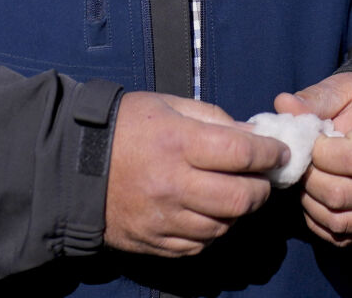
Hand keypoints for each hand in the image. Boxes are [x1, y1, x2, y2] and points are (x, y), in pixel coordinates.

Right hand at [104, 91, 287, 256]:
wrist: (71, 166)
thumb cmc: (124, 127)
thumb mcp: (169, 105)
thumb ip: (214, 119)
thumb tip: (254, 135)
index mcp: (177, 143)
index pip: (240, 153)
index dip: (269, 152)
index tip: (280, 151)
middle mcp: (172, 184)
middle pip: (239, 198)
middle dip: (261, 187)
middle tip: (262, 177)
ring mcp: (162, 218)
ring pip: (223, 226)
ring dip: (237, 211)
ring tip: (235, 193)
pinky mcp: (153, 242)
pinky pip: (199, 245)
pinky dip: (212, 231)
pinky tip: (209, 212)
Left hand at [274, 72, 351, 245]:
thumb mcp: (344, 89)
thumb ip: (314, 99)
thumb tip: (282, 105)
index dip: (320, 154)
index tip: (311, 140)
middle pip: (343, 194)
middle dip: (309, 180)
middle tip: (301, 163)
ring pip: (341, 221)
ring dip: (311, 204)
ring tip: (305, 181)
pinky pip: (344, 237)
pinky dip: (319, 223)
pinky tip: (313, 199)